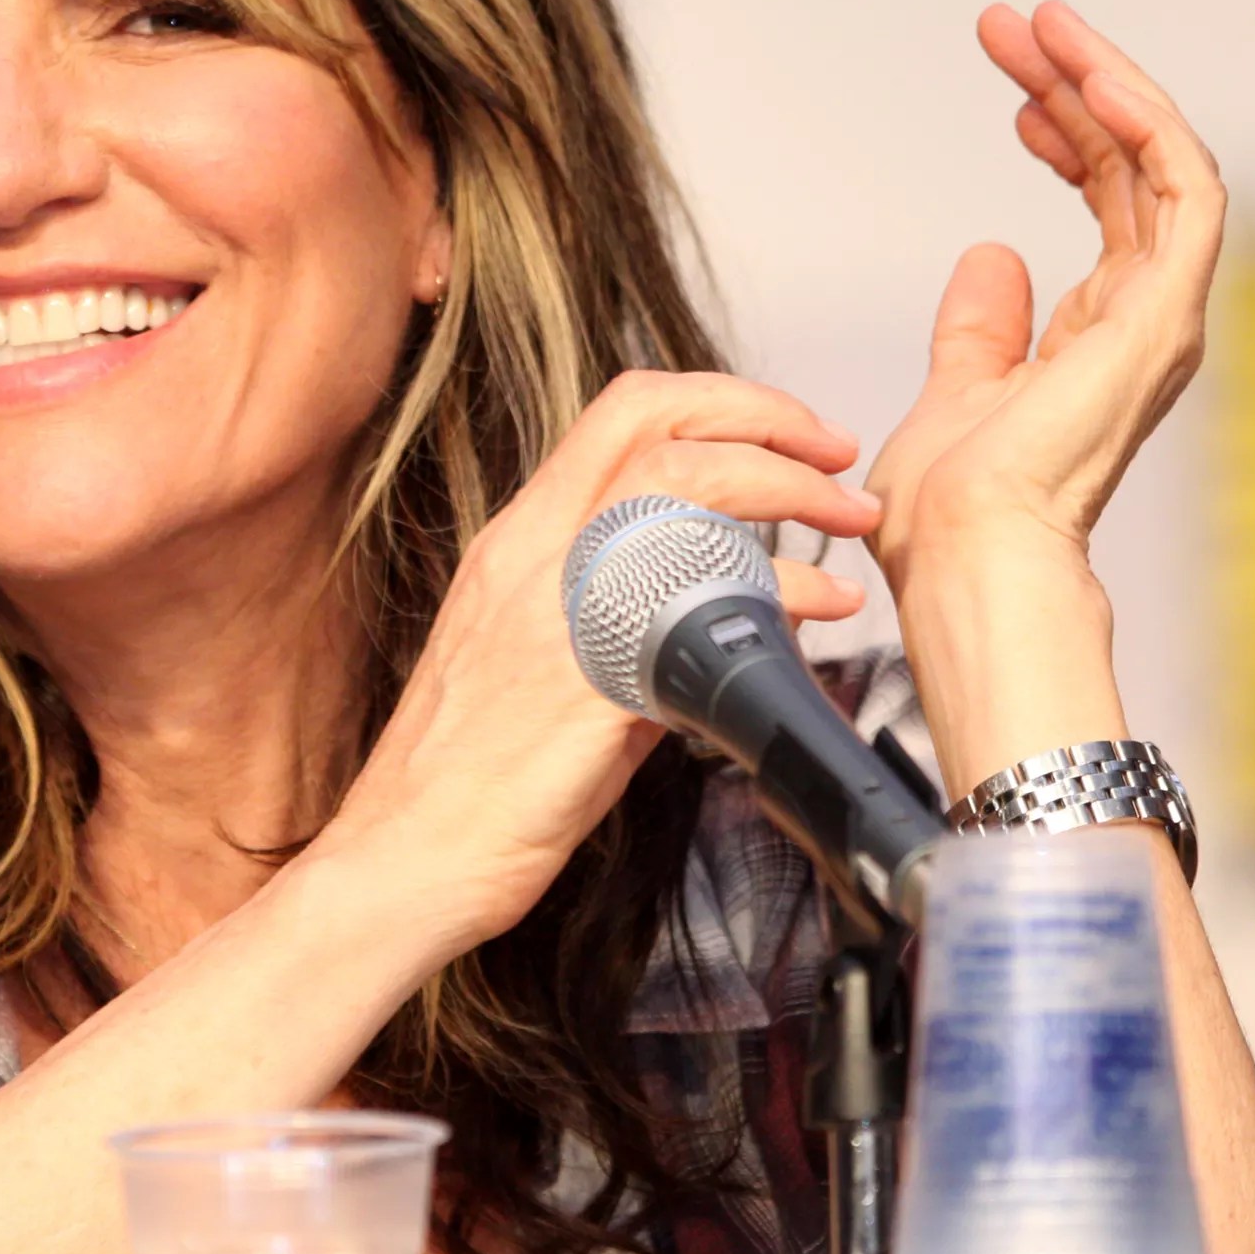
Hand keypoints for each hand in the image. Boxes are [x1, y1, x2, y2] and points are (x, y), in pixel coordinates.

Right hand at [314, 370, 879, 952]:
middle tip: (834, 456)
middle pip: (661, 421)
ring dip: (790, 488)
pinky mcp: (591, 680)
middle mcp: (534, 554)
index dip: (723, 399)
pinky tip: (815, 614)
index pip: (624, 409)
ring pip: (684, 484)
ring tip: (847, 521)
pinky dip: (782, 590)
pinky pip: (700, 600)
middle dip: (770, 418)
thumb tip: (699, 603)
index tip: (788, 430)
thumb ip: (608, 609)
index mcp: (519, 538)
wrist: (407, 855)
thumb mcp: (530, 656)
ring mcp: (559, 609)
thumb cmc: (464, 775)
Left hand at [868, 1, 1226, 588]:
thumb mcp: (957, 391)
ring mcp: (1163, 318)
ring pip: (1165, 164)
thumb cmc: (952, 511)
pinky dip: (1147, 124)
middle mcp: (1149, 320)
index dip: (1070, 129)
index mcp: (1107, 336)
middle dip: (1082, 85)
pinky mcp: (1162, 316)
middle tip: (1020, 26)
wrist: (962, 555)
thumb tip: (990, 257)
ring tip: (1045, 26)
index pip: (1110, 200)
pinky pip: (1184, 193)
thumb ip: (982, 329)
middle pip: (1136, 169)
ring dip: (1110, 84)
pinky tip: (1093, 76)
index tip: (1015, 85)